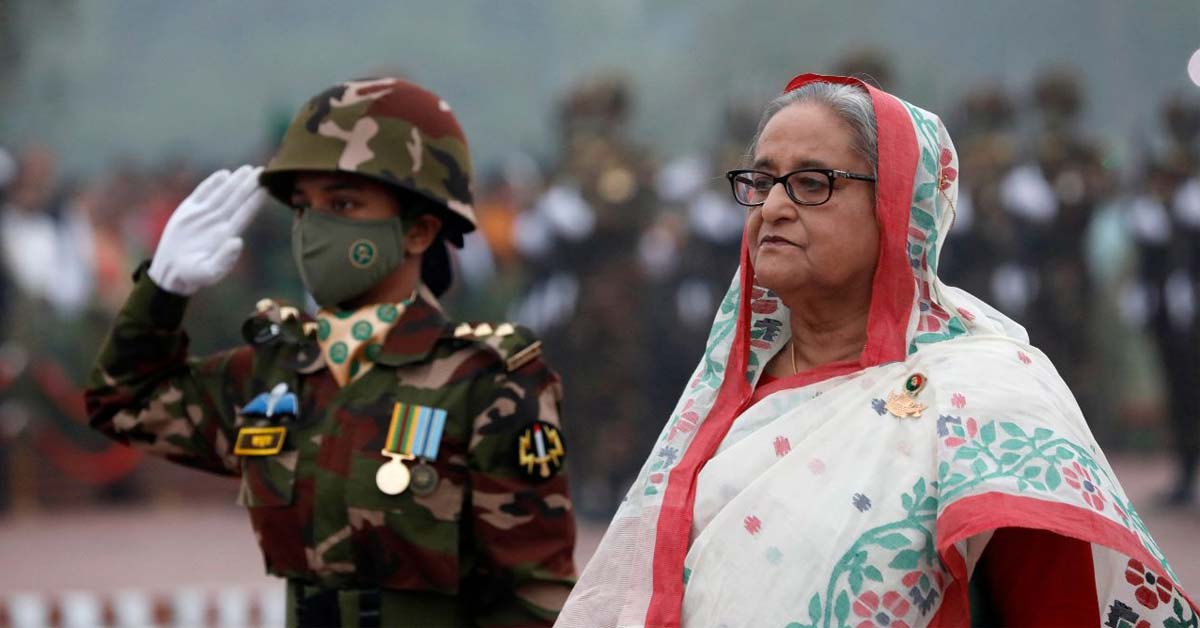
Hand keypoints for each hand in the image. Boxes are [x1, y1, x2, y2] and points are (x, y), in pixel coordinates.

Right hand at [148, 165, 266, 294]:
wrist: (171, 271)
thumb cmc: (194, 274)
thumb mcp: (209, 271)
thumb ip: (225, 259)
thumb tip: (238, 242)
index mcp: (227, 234)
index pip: (245, 212)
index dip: (256, 199)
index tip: (267, 186)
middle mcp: (219, 221)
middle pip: (237, 199)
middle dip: (250, 185)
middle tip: (263, 171)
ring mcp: (204, 214)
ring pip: (223, 193)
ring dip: (235, 181)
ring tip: (248, 169)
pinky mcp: (188, 211)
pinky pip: (202, 193)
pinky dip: (212, 183)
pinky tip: (223, 174)